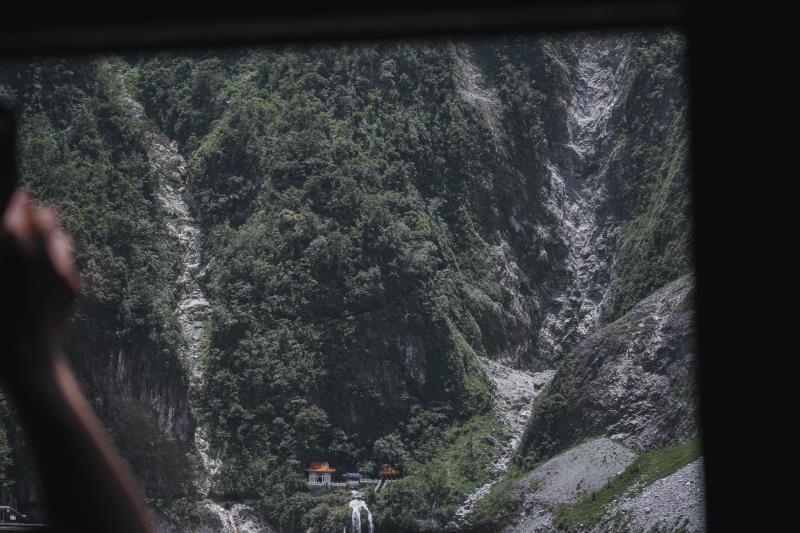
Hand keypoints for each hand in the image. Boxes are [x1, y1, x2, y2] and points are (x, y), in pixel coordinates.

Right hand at [1, 189, 79, 382]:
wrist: (24, 355)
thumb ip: (1, 250)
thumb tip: (9, 232)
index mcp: (9, 245)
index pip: (19, 210)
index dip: (21, 202)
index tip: (23, 196)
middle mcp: (37, 250)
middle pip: (45, 218)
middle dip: (40, 215)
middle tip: (37, 214)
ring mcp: (59, 267)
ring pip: (61, 238)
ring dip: (53, 236)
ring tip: (44, 240)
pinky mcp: (72, 284)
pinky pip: (67, 262)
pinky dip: (59, 260)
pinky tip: (49, 268)